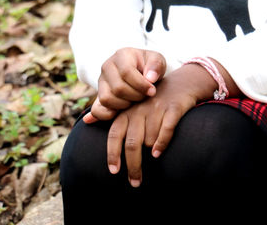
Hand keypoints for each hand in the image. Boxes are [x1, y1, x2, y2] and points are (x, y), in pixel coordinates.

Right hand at [83, 48, 165, 122]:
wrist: (142, 72)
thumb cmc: (150, 66)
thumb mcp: (157, 60)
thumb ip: (156, 66)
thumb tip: (150, 79)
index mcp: (121, 55)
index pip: (126, 72)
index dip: (141, 85)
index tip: (152, 91)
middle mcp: (107, 67)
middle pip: (118, 88)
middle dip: (135, 96)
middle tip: (145, 96)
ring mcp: (101, 82)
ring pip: (107, 99)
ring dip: (124, 105)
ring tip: (135, 100)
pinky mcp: (98, 96)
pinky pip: (98, 110)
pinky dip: (109, 115)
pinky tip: (122, 112)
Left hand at [106, 63, 221, 186]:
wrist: (181, 84)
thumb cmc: (152, 101)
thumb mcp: (131, 105)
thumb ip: (110, 114)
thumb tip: (85, 120)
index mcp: (127, 111)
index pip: (115, 134)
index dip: (113, 154)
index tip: (114, 171)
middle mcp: (140, 109)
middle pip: (132, 143)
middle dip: (133, 166)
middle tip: (135, 182)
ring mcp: (157, 108)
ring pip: (149, 139)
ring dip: (150, 151)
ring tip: (152, 159)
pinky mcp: (173, 108)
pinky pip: (166, 130)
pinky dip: (161, 143)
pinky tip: (158, 153)